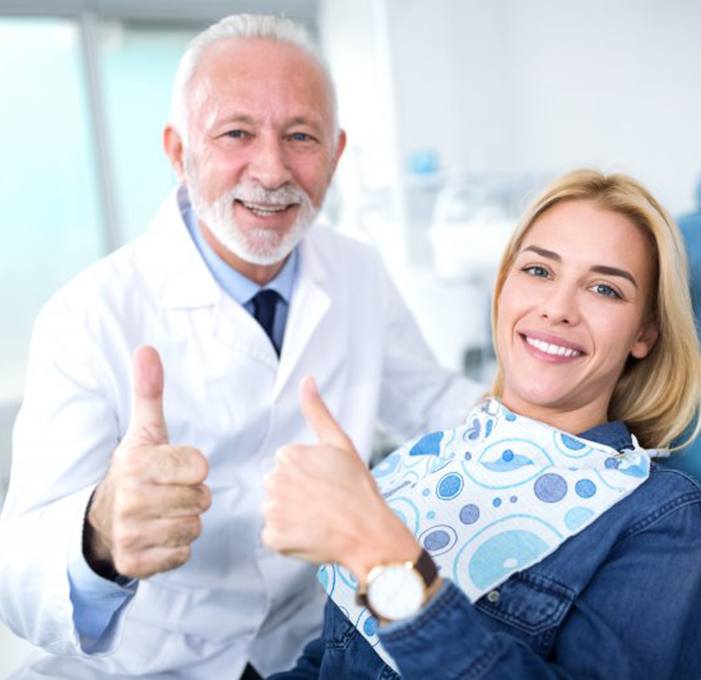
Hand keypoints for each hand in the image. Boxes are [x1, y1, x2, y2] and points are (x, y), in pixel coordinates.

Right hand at [85, 346, 210, 579]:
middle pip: (202, 499)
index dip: (194, 468)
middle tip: (169, 493)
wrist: (103, 520)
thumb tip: (147, 348)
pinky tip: (159, 536)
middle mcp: (130, 499)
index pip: (200, 466)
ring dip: (186, 522)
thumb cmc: (137, 471)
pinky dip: (176, 547)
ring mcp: (130, 534)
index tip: (174, 468)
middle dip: (193, 496)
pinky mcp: (136, 564)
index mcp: (136, 464)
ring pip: (195, 527)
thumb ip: (150, 392)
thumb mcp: (144, 431)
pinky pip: (183, 554)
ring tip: (164, 513)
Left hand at [262, 377, 419, 584]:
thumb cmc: (358, 489)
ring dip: (292, 516)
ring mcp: (272, 509)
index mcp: (288, 455)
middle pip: (279, 486)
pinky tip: (310, 535)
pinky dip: (289, 539)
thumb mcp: (341, 444)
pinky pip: (274, 535)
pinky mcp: (273, 536)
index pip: (288, 465)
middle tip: (325, 503)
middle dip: (297, 494)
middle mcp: (274, 479)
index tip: (327, 484)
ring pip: (276, 510)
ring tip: (319, 520)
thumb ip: (317, 411)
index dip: (309, 475)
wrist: (370, 534)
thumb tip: (306, 379)